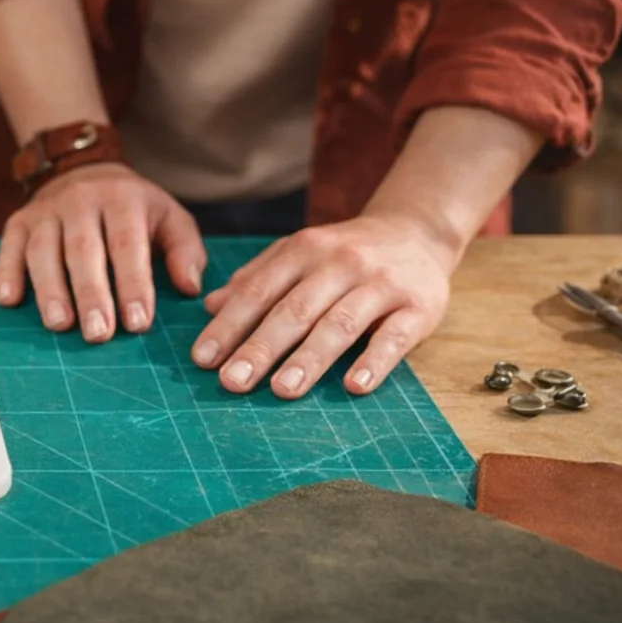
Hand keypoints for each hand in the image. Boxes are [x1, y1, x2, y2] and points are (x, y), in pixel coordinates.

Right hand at [0, 163, 207, 341]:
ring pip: (43, 250)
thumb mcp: (168, 217)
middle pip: (83, 250)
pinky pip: (9, 246)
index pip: (127, 244)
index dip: (133, 284)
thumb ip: (185, 250)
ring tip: (59, 324)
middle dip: (91, 293)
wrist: (83, 169)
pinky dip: (7, 272)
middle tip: (98, 333)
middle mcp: (81, 201)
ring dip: (50, 289)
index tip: (138, 322)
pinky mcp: (19, 221)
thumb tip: (189, 286)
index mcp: (122, 200)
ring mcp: (46, 210)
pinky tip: (9, 300)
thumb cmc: (132, 208)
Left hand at [189, 213, 460, 397]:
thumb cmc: (343, 253)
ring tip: (282, 390)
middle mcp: (340, 263)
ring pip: (340, 324)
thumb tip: (209, 306)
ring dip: (309, 359)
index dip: (229, 326)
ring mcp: (381, 284)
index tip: (203, 360)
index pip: (259, 291)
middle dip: (260, 348)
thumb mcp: (297, 253)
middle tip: (232, 382)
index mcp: (303, 250)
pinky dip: (374, 362)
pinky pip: (394, 337)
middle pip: (295, 310)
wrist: (416, 232)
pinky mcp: (418, 306)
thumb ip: (255, 278)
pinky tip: (355, 387)